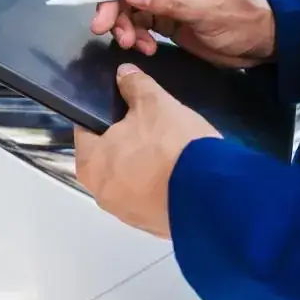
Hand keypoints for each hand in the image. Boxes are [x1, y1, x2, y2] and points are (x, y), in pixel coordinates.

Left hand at [74, 64, 219, 238]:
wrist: (214, 195)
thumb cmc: (171, 145)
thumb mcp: (155, 103)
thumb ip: (134, 85)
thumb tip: (123, 73)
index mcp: (90, 165)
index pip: (86, 131)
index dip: (103, 113)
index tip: (123, 106)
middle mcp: (102, 194)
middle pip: (108, 157)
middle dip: (126, 141)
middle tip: (150, 124)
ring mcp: (128, 214)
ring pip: (130, 179)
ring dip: (145, 165)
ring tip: (169, 147)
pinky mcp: (154, 226)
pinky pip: (151, 198)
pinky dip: (160, 185)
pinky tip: (179, 171)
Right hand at [92, 0, 275, 68]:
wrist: (263, 47)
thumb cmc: (249, 20)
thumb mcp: (211, 10)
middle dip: (115, 1)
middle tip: (102, 24)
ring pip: (131, 0)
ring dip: (123, 21)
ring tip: (128, 42)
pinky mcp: (166, 13)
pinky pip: (139, 19)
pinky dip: (135, 33)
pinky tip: (144, 46)